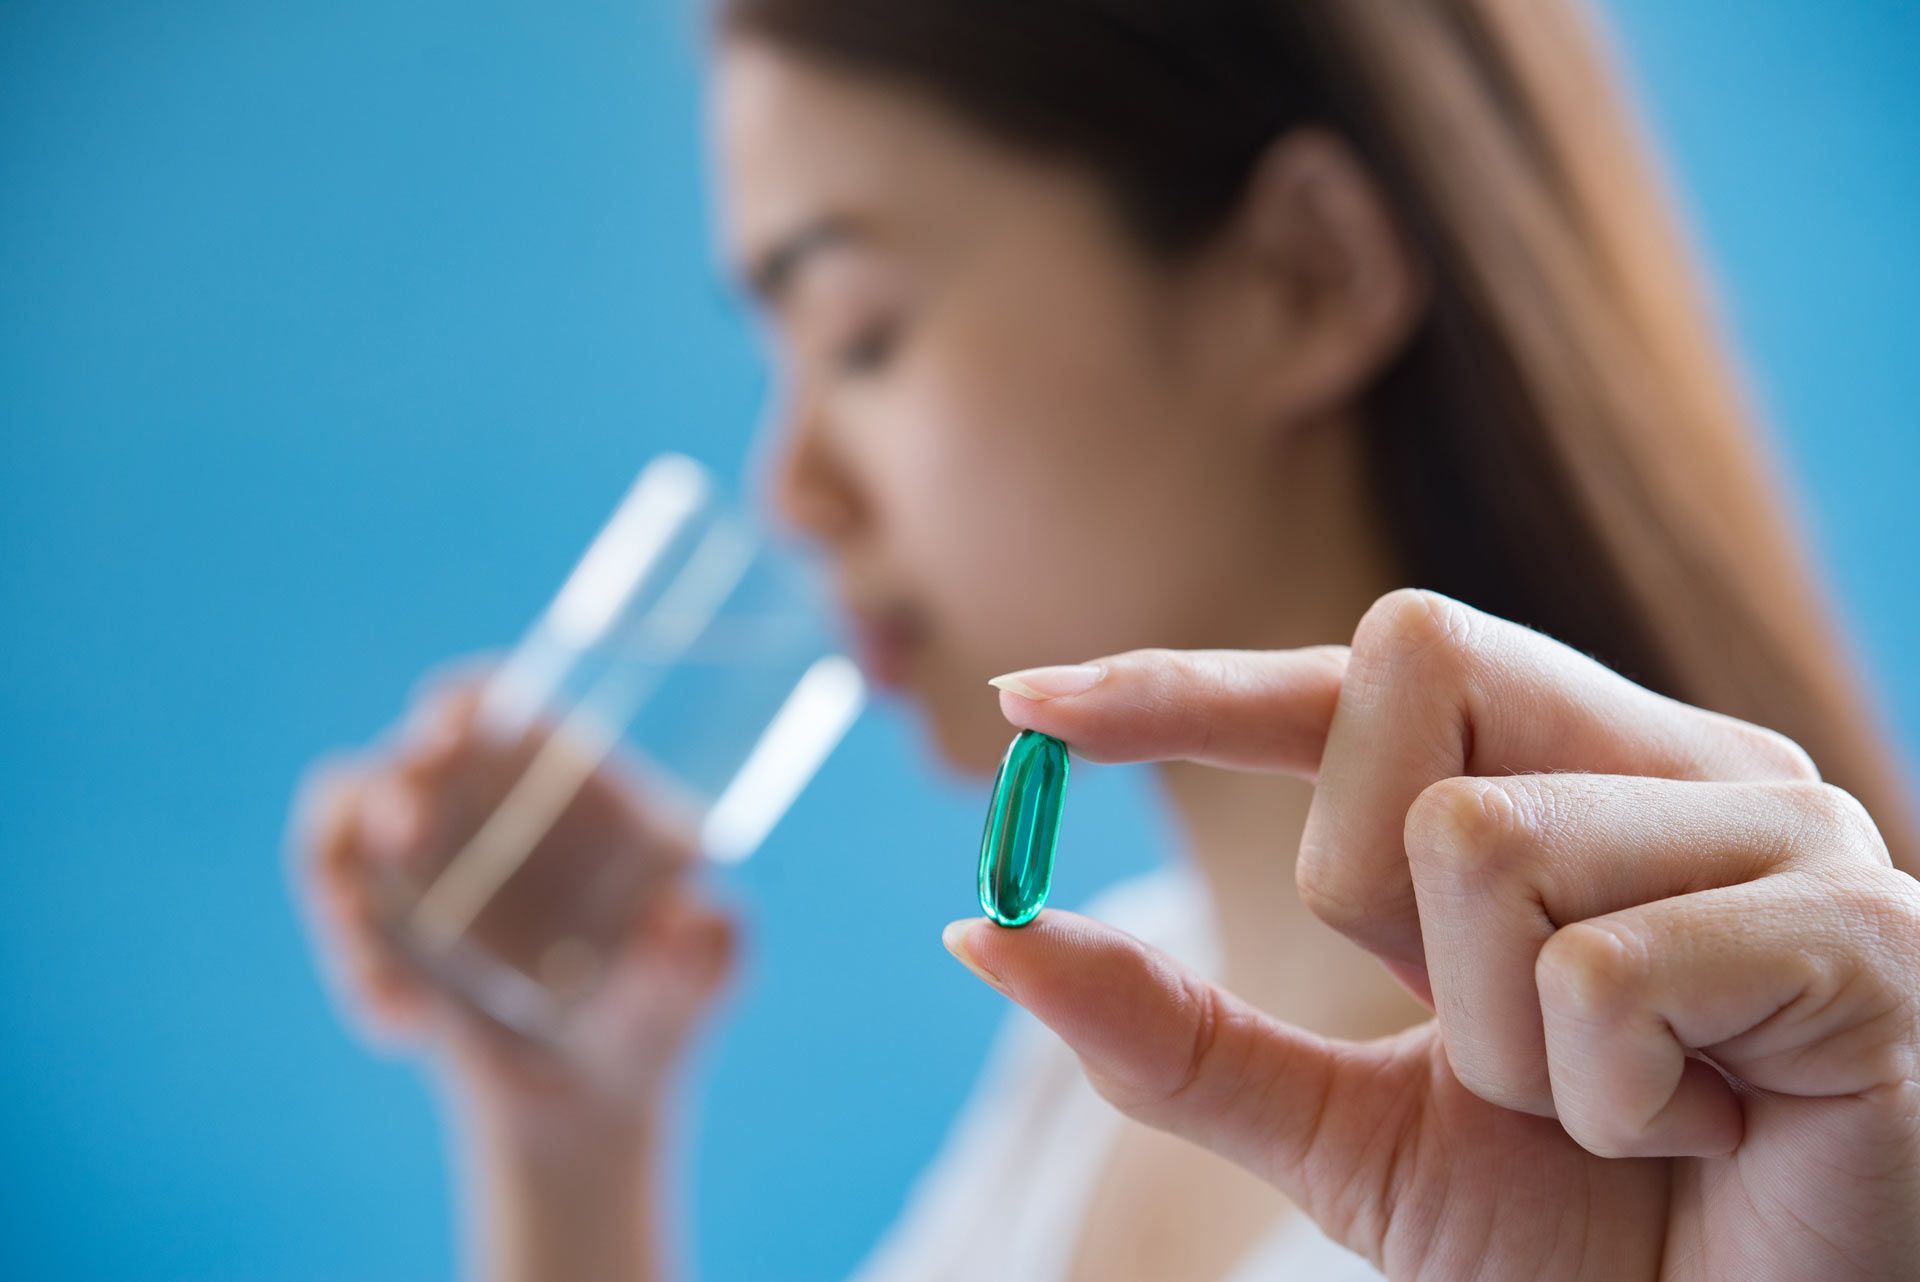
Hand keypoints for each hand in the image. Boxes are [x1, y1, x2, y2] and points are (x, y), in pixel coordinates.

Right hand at [291, 667, 737, 1151]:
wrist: (584, 1095)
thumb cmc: (657, 1011)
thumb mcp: (695, 986)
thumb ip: (706, 955)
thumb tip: (694, 920)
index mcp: (571, 777)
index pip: (505, 701)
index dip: (471, 699)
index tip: (450, 727)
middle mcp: (486, 797)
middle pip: (416, 750)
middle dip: (397, 783)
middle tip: (403, 836)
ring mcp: (421, 849)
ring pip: (349, 816)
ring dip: (346, 879)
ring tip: (394, 987)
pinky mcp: (372, 910)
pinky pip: (336, 903)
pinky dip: (354, 961)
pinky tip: (401, 1026)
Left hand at [944, 590, 1919, 1279]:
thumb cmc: (1590, 1237)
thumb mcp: (1351, 1130)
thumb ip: (1181, 1036)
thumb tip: (983, 931)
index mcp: (1574, 785)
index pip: (1359, 672)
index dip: (1189, 680)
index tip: (1026, 702)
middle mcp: (1680, 764)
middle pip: (1402, 667)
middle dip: (1367, 883)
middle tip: (1494, 1029)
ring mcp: (1785, 827)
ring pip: (1481, 842)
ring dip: (1505, 1047)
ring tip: (1628, 1113)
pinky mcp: (1859, 926)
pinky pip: (1603, 975)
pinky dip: (1604, 1104)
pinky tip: (1705, 1134)